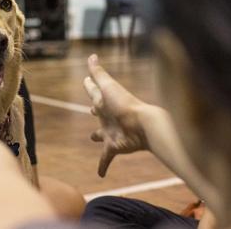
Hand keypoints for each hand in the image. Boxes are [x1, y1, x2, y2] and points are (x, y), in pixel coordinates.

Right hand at [84, 54, 149, 176]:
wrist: (143, 125)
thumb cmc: (125, 104)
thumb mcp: (108, 87)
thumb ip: (98, 73)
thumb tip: (91, 55)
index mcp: (104, 101)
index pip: (95, 92)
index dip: (90, 86)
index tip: (86, 81)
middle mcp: (107, 116)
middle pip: (99, 112)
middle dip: (95, 111)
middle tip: (91, 110)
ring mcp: (110, 132)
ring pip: (102, 134)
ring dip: (98, 136)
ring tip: (93, 137)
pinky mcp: (114, 147)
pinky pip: (105, 158)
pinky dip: (102, 166)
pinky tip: (100, 175)